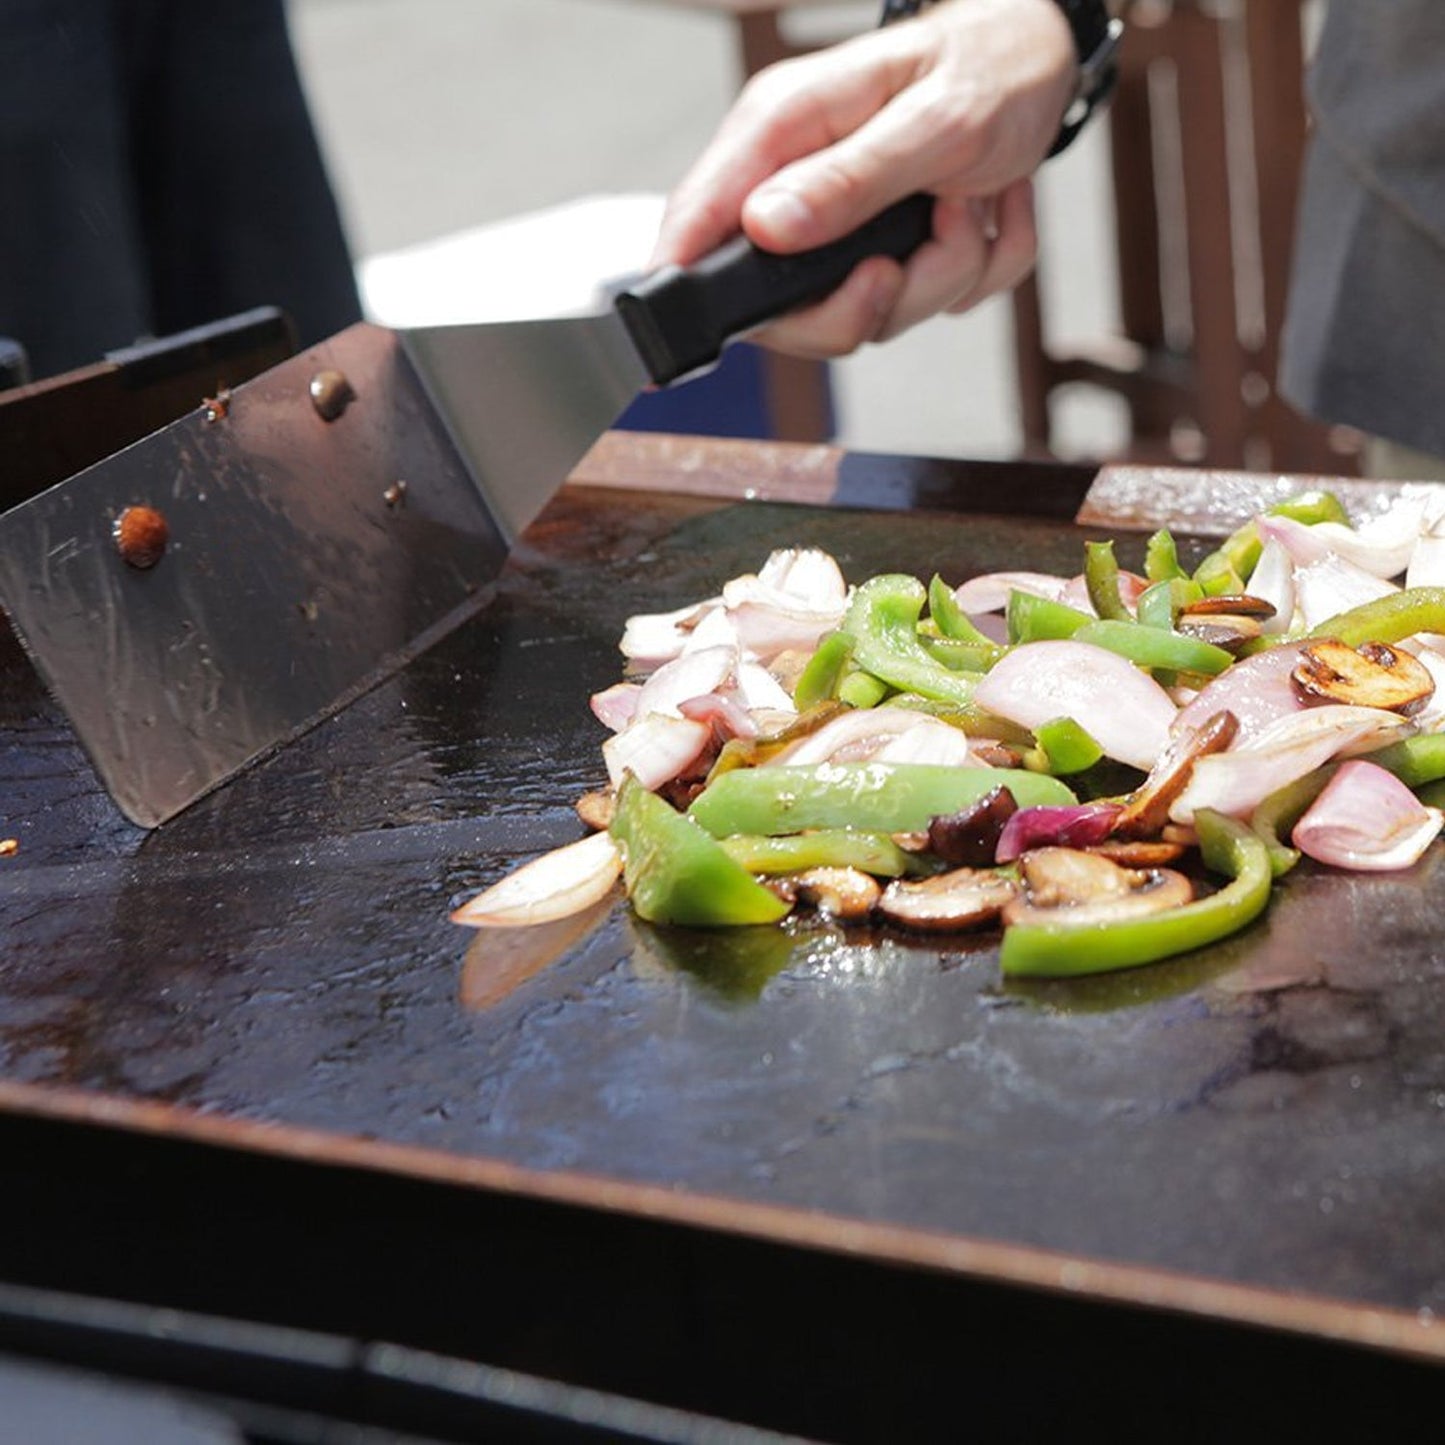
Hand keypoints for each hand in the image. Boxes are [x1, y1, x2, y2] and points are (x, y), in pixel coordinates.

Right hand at [650, 0, 1076, 357]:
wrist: (1044, 60)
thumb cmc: (989, 66)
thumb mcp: (931, 121)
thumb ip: (849, 179)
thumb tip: (767, 227)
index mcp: (785, 131)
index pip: (699, 215)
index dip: (681, 276)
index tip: (683, 328)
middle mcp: (802, 184)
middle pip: (783, 307)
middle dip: (866, 302)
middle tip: (906, 261)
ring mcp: (842, 227)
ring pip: (865, 315)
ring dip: (939, 276)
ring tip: (966, 206)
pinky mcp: (888, 253)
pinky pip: (925, 305)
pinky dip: (974, 270)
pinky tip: (983, 210)